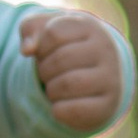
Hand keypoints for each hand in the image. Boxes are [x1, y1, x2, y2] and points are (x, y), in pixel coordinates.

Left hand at [21, 9, 124, 137]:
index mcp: (90, 27)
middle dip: (45, 71)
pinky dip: (58, 110)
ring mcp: (111, 77)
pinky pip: (75, 110)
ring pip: (67, 84)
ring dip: (51, 90)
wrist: (93, 78)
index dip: (40, 48)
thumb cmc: (64, 50)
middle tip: (49, 75)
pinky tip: (60, 107)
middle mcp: (105, 50)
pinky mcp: (108, 104)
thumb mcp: (45, 32)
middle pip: (60, 60)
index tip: (46, 53)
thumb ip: (30, 30)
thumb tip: (27, 50)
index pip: (53, 33)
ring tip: (54, 90)